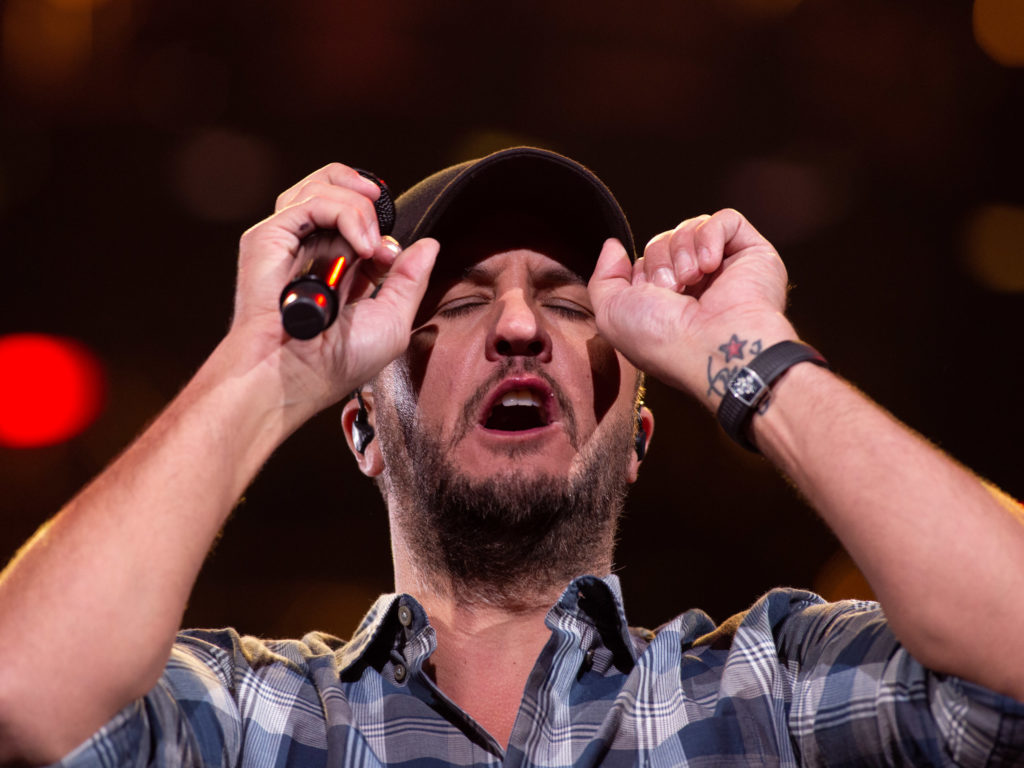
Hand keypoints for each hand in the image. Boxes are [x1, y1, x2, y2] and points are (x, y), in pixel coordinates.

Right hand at [227, 163, 437, 415]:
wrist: (294, 376)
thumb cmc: (336, 362)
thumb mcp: (392, 319)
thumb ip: (410, 280)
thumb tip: (428, 245)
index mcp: (334, 268)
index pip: (356, 218)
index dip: (379, 224)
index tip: (390, 257)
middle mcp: (308, 249)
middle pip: (334, 188)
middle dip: (367, 198)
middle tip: (381, 233)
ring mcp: (287, 241)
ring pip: (322, 187)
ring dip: (358, 206)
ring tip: (370, 244)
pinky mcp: (267, 237)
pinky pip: (309, 201)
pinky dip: (343, 213)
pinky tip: (359, 245)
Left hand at [588, 209, 797, 405]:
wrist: (712, 347)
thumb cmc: (662, 340)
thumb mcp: (611, 314)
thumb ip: (603, 277)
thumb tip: (614, 245)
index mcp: (668, 303)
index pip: (646, 262)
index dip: (641, 272)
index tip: (650, 295)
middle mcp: (698, 287)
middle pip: (664, 240)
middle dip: (660, 259)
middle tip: (672, 290)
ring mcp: (727, 271)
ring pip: (692, 227)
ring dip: (682, 250)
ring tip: (691, 280)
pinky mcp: (755, 255)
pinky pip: (726, 219)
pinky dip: (710, 235)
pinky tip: (710, 264)